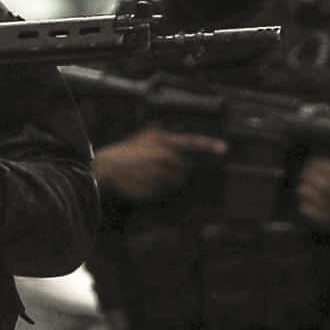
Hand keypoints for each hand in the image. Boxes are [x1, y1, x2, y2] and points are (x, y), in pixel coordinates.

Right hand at [93, 128, 227, 200]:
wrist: (104, 169)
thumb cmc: (124, 152)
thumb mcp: (143, 138)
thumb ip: (161, 136)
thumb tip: (178, 140)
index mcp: (162, 142)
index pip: (191, 141)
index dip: (209, 144)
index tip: (225, 149)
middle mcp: (163, 157)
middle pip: (185, 169)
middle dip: (179, 171)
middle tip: (161, 170)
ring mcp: (159, 175)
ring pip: (175, 183)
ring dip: (168, 183)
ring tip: (150, 177)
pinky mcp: (153, 190)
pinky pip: (163, 193)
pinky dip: (158, 191)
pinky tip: (145, 185)